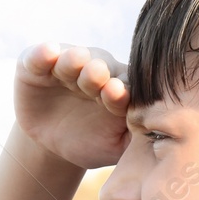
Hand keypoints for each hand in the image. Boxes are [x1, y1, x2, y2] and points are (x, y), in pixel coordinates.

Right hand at [14, 43, 130, 169]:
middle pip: (99, 68)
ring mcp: (66, 66)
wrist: (53, 144)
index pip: (123, 87)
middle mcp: (95, 71)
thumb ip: (136, 141)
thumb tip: (162, 144)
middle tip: (97, 74)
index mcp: (119, 88)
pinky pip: (39, 57)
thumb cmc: (93, 143)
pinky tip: (47, 52)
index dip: (119, 91)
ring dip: (74, 60)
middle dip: (97, 72)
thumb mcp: (116, 147)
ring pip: (72, 59)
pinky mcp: (37, 66)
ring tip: (75, 61)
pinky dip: (42, 54)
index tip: (116, 93)